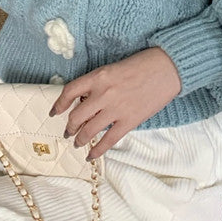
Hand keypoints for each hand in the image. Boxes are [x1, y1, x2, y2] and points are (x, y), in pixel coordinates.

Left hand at [49, 47, 181, 160]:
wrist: (166, 68)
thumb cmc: (141, 64)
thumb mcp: (113, 68)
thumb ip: (98, 83)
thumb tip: (86, 102)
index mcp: (98, 76)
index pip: (69, 92)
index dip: (59, 104)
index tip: (55, 112)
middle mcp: (103, 93)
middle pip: (77, 116)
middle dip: (70, 127)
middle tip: (68, 131)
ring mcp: (116, 109)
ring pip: (89, 130)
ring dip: (80, 139)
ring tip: (77, 143)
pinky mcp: (129, 121)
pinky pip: (108, 140)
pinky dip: (97, 151)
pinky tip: (91, 155)